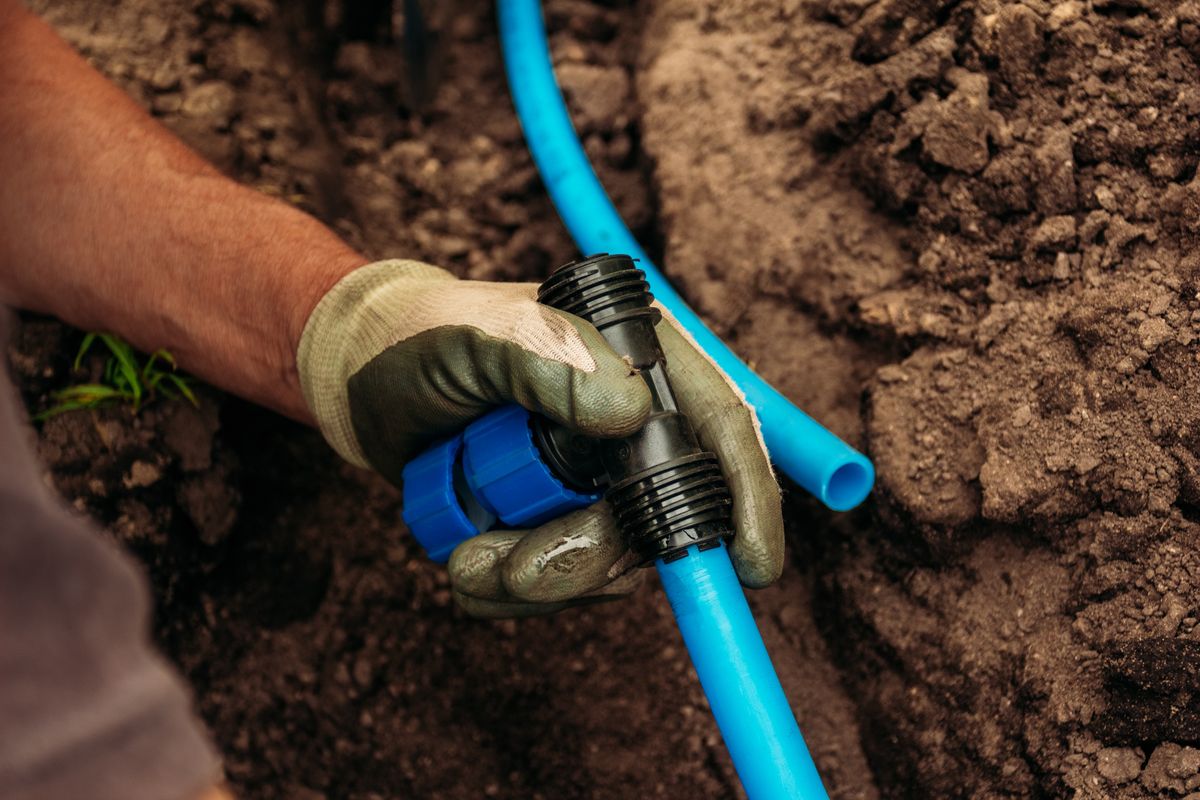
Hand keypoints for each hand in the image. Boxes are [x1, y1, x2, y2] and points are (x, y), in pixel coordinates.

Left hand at [298, 260, 782, 616]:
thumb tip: (633, 412)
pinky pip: (561, 583)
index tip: (751, 565)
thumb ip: (546, 361)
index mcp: (635, 361)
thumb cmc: (421, 340)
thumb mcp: (473, 339)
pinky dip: (513, 591)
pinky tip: (465, 560)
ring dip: (541, 579)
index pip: (717, 426)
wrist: (361, 383)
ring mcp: (594, 478)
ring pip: (610, 562)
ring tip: (467, 558)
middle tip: (515, 569)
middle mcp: (629, 423)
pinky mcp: (557, 520)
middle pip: (661, 516)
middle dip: (594, 558)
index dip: (746, 495)